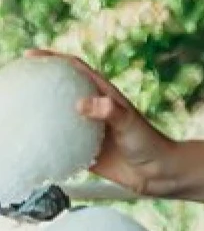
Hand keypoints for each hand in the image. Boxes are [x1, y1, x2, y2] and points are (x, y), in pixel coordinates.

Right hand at [26, 50, 177, 197]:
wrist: (157, 173)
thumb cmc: (149, 142)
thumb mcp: (129, 123)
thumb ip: (109, 111)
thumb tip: (81, 104)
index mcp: (103, 95)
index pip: (75, 70)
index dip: (54, 59)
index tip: (32, 56)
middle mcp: (93, 110)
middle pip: (62, 90)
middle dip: (42, 82)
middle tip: (19, 82)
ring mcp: (88, 130)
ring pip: (59, 117)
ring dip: (42, 113)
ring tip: (19, 112)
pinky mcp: (85, 151)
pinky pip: (61, 145)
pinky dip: (48, 142)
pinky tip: (32, 145)